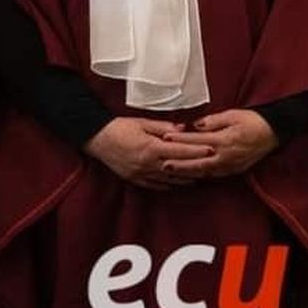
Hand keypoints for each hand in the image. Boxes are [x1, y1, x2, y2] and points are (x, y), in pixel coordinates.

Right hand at [84, 117, 211, 189]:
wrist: (96, 138)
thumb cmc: (118, 127)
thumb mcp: (142, 122)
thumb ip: (164, 127)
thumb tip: (183, 129)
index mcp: (151, 148)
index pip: (181, 151)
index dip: (198, 151)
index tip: (212, 150)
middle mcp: (148, 164)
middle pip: (179, 168)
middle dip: (196, 167)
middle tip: (211, 166)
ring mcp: (142, 173)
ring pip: (170, 180)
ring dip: (185, 178)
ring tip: (199, 176)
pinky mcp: (135, 179)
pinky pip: (156, 185)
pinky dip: (169, 184)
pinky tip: (177, 182)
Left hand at [160, 109, 277, 178]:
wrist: (273, 133)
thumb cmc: (251, 121)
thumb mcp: (231, 115)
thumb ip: (211, 121)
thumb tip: (194, 125)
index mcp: (224, 141)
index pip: (197, 141)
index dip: (180, 140)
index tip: (165, 138)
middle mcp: (226, 156)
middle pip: (198, 162)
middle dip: (179, 164)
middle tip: (161, 164)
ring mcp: (230, 166)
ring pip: (204, 171)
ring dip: (187, 172)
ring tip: (171, 172)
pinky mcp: (234, 170)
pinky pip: (213, 175)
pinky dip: (200, 175)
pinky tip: (189, 175)